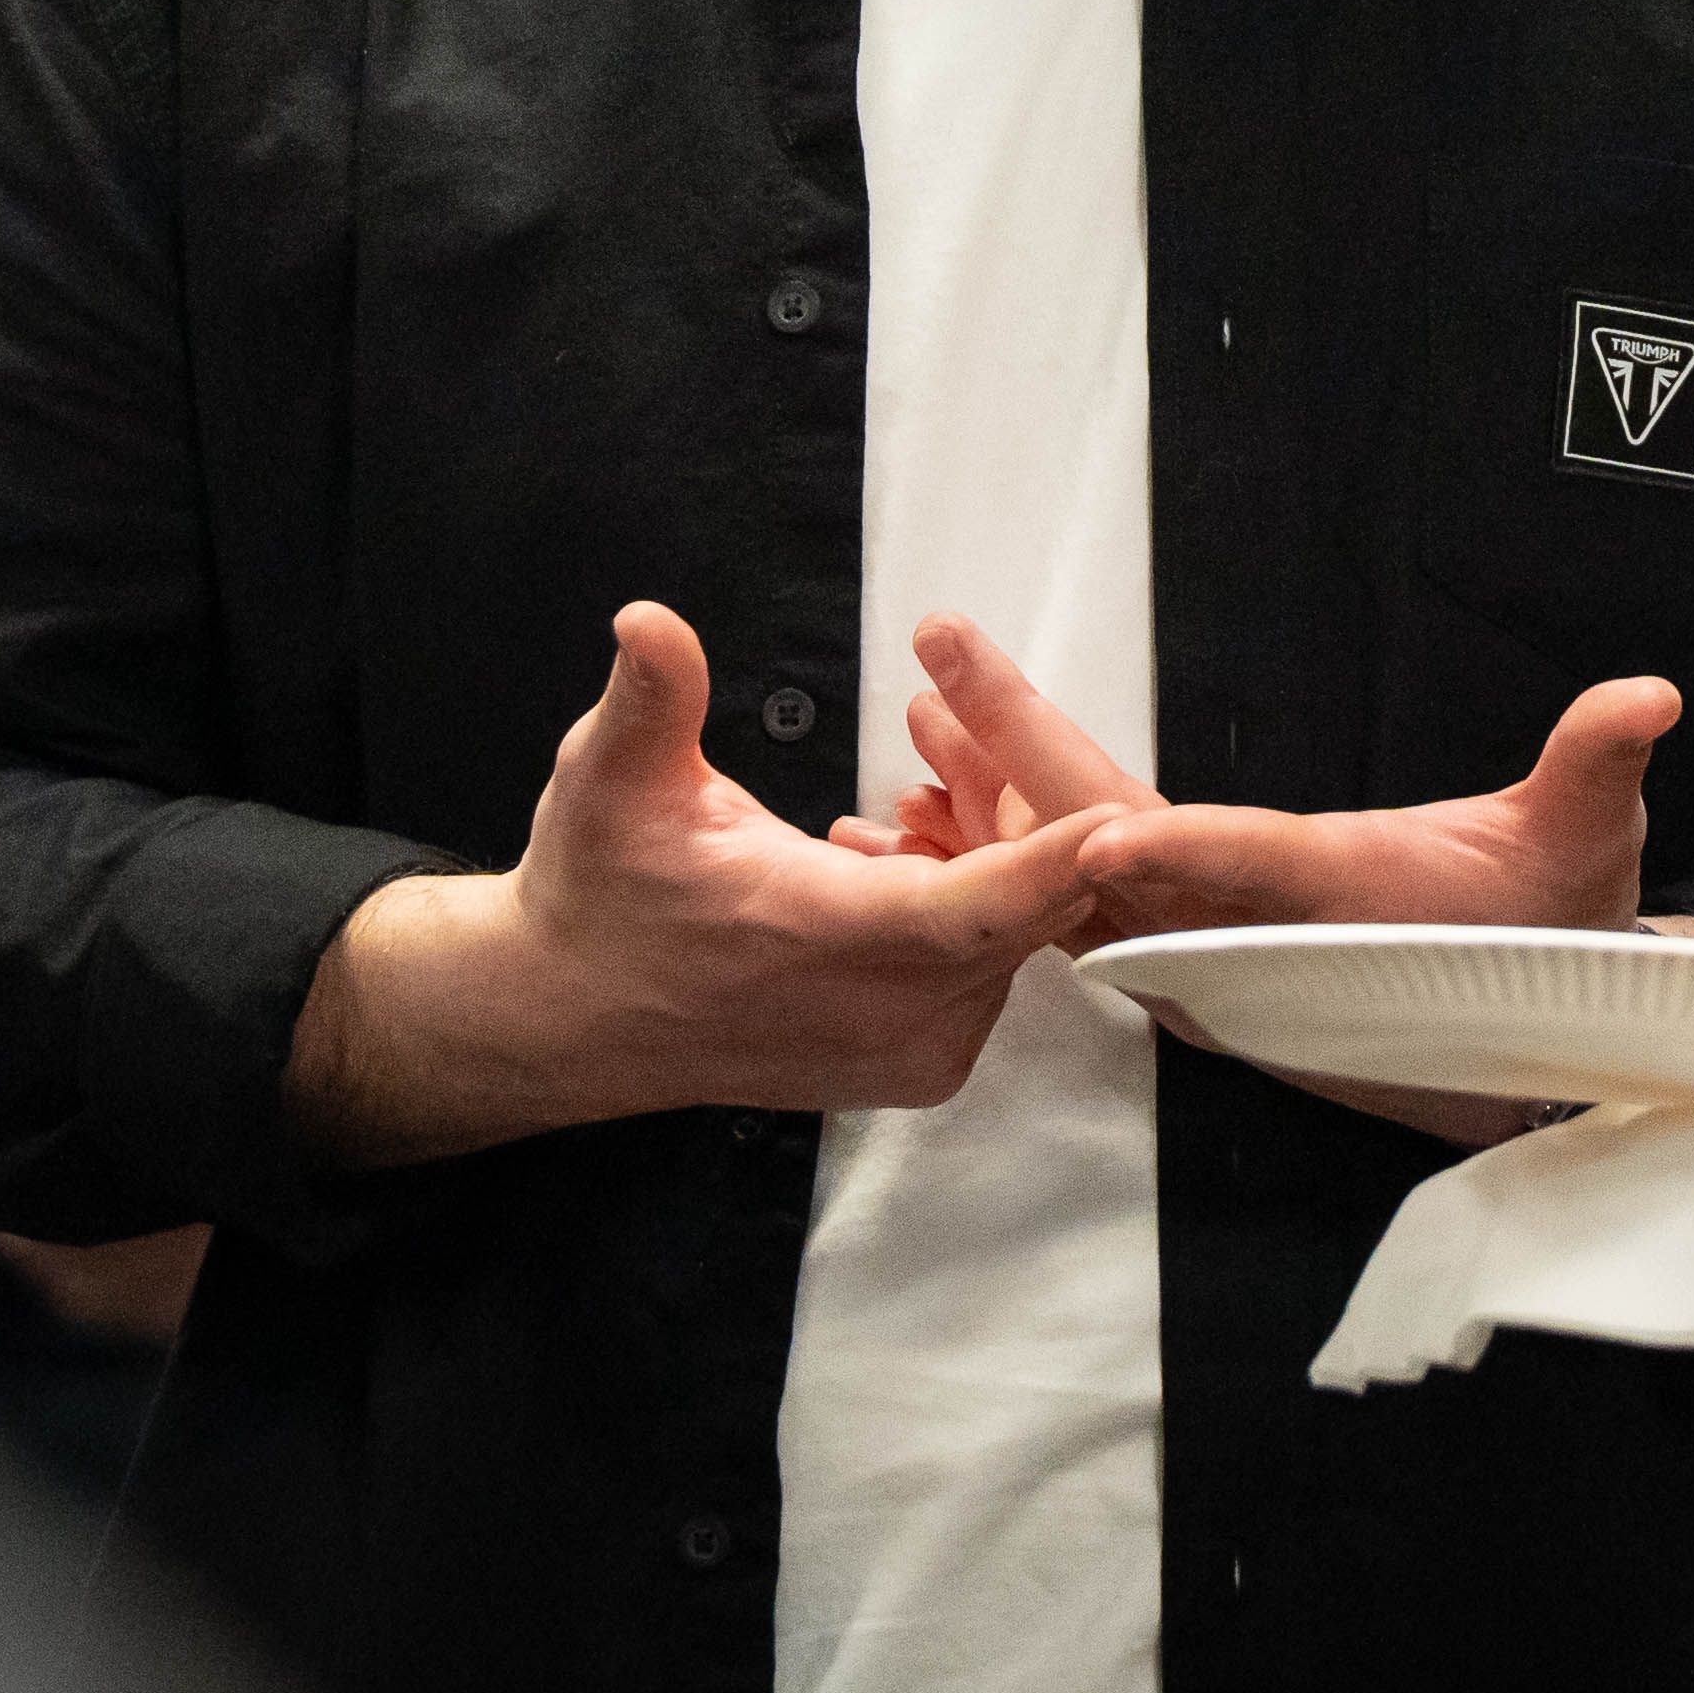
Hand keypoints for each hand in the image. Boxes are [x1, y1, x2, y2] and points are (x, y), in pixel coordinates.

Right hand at [286, 602, 1100, 1163]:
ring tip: (897, 821)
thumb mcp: (609, 779)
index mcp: (821, 935)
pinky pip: (988, 977)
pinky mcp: (913, 1071)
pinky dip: (970, 919)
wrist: (571, 1013)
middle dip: (1018, 827)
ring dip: (989, 871)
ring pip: (1010, 943)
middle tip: (961, 760)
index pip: (973, 907)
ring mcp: (902, 1053)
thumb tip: (647, 621)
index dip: (1051, 862)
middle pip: (1016, 915)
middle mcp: (877, 1012)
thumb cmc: (599, 892)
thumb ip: (648, 697)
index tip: (1122, 815)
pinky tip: (895, 871)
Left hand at [853, 616, 1682, 946]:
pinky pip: (1072, 906)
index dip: (1172, 846)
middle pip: (1110, 850)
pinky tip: (946, 797)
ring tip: (915, 720)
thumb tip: (1648, 698)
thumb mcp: (1589, 841)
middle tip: (940, 663)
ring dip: (989, 800)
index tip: (1092, 821)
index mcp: (1333, 904)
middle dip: (1017, 754)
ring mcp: (1205, 957)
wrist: (1519, 1048)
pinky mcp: (1186, 959)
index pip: (1244, 867)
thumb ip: (1599, 762)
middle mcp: (1248, 940)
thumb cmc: (1547, 934)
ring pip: (1070, 883)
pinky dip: (1009, 849)